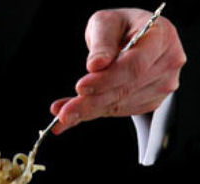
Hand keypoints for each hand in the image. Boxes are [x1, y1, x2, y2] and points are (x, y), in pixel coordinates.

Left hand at [50, 8, 185, 133]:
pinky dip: (92, 113)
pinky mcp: (150, 101)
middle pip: (125, 90)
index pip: (134, 65)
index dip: (106, 79)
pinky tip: (74, 113)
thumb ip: (101, 42)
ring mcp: (162, 85)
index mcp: (160, 37)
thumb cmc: (120, 28)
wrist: (135, 39)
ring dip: (87, 111)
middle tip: (64, 113)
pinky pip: (117, 111)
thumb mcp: (106, 23)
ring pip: (118, 105)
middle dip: (90, 103)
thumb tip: (96, 64)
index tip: (80, 87)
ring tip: (62, 114)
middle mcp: (167, 63)